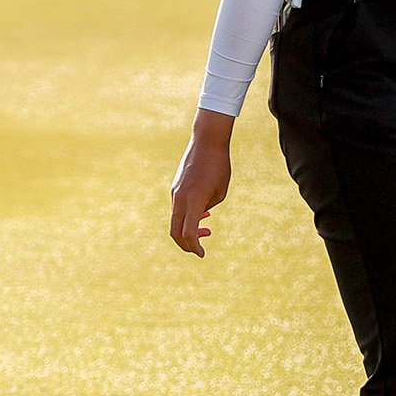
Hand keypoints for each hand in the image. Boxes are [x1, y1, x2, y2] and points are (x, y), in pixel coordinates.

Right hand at [169, 108, 236, 255]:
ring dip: (188, 229)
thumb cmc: (219, 166)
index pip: (188, 233)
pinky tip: (202, 214)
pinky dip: (186, 216)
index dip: (194, 247)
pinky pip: (178, 208)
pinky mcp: (175, 187)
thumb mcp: (220, 192)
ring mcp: (175, 192)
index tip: (202, 254)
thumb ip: (207, 208)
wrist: (207, 141)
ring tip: (207, 228)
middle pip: (175, 232)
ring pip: (176, 220)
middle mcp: (180, 199)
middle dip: (186, 244)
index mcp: (193, 202)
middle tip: (198, 249)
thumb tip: (199, 216)